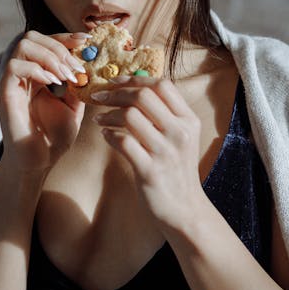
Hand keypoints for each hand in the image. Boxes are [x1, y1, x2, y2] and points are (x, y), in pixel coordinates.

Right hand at [0, 31, 85, 175]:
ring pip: (23, 45)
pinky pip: (15, 66)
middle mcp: (23, 74)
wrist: (39, 163)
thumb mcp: (74, 107)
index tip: (86, 41)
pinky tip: (53, 83)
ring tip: (65, 76)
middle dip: (58, 45)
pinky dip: (37, 69)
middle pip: (32, 36)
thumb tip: (90, 63)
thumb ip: (79, 84)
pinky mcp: (5, 92)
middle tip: (75, 65)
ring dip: (50, 56)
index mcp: (38, 74)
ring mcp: (13, 82)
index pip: (48, 43)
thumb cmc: (53, 138)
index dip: (66, 38)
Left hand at [91, 78, 206, 232]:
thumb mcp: (180, 139)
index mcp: (189, 121)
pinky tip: (105, 136)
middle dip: (116, 93)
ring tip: (100, 119)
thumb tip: (133, 88)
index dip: (134, 79)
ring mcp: (166, 152)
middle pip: (143, 95)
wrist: (185, 210)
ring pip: (130, 116)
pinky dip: (109, 135)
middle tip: (99, 97)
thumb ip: (165, 115)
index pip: (162, 85)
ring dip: (108, 114)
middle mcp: (180, 133)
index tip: (114, 81)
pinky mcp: (150, 171)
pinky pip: (123, 142)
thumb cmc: (176, 171)